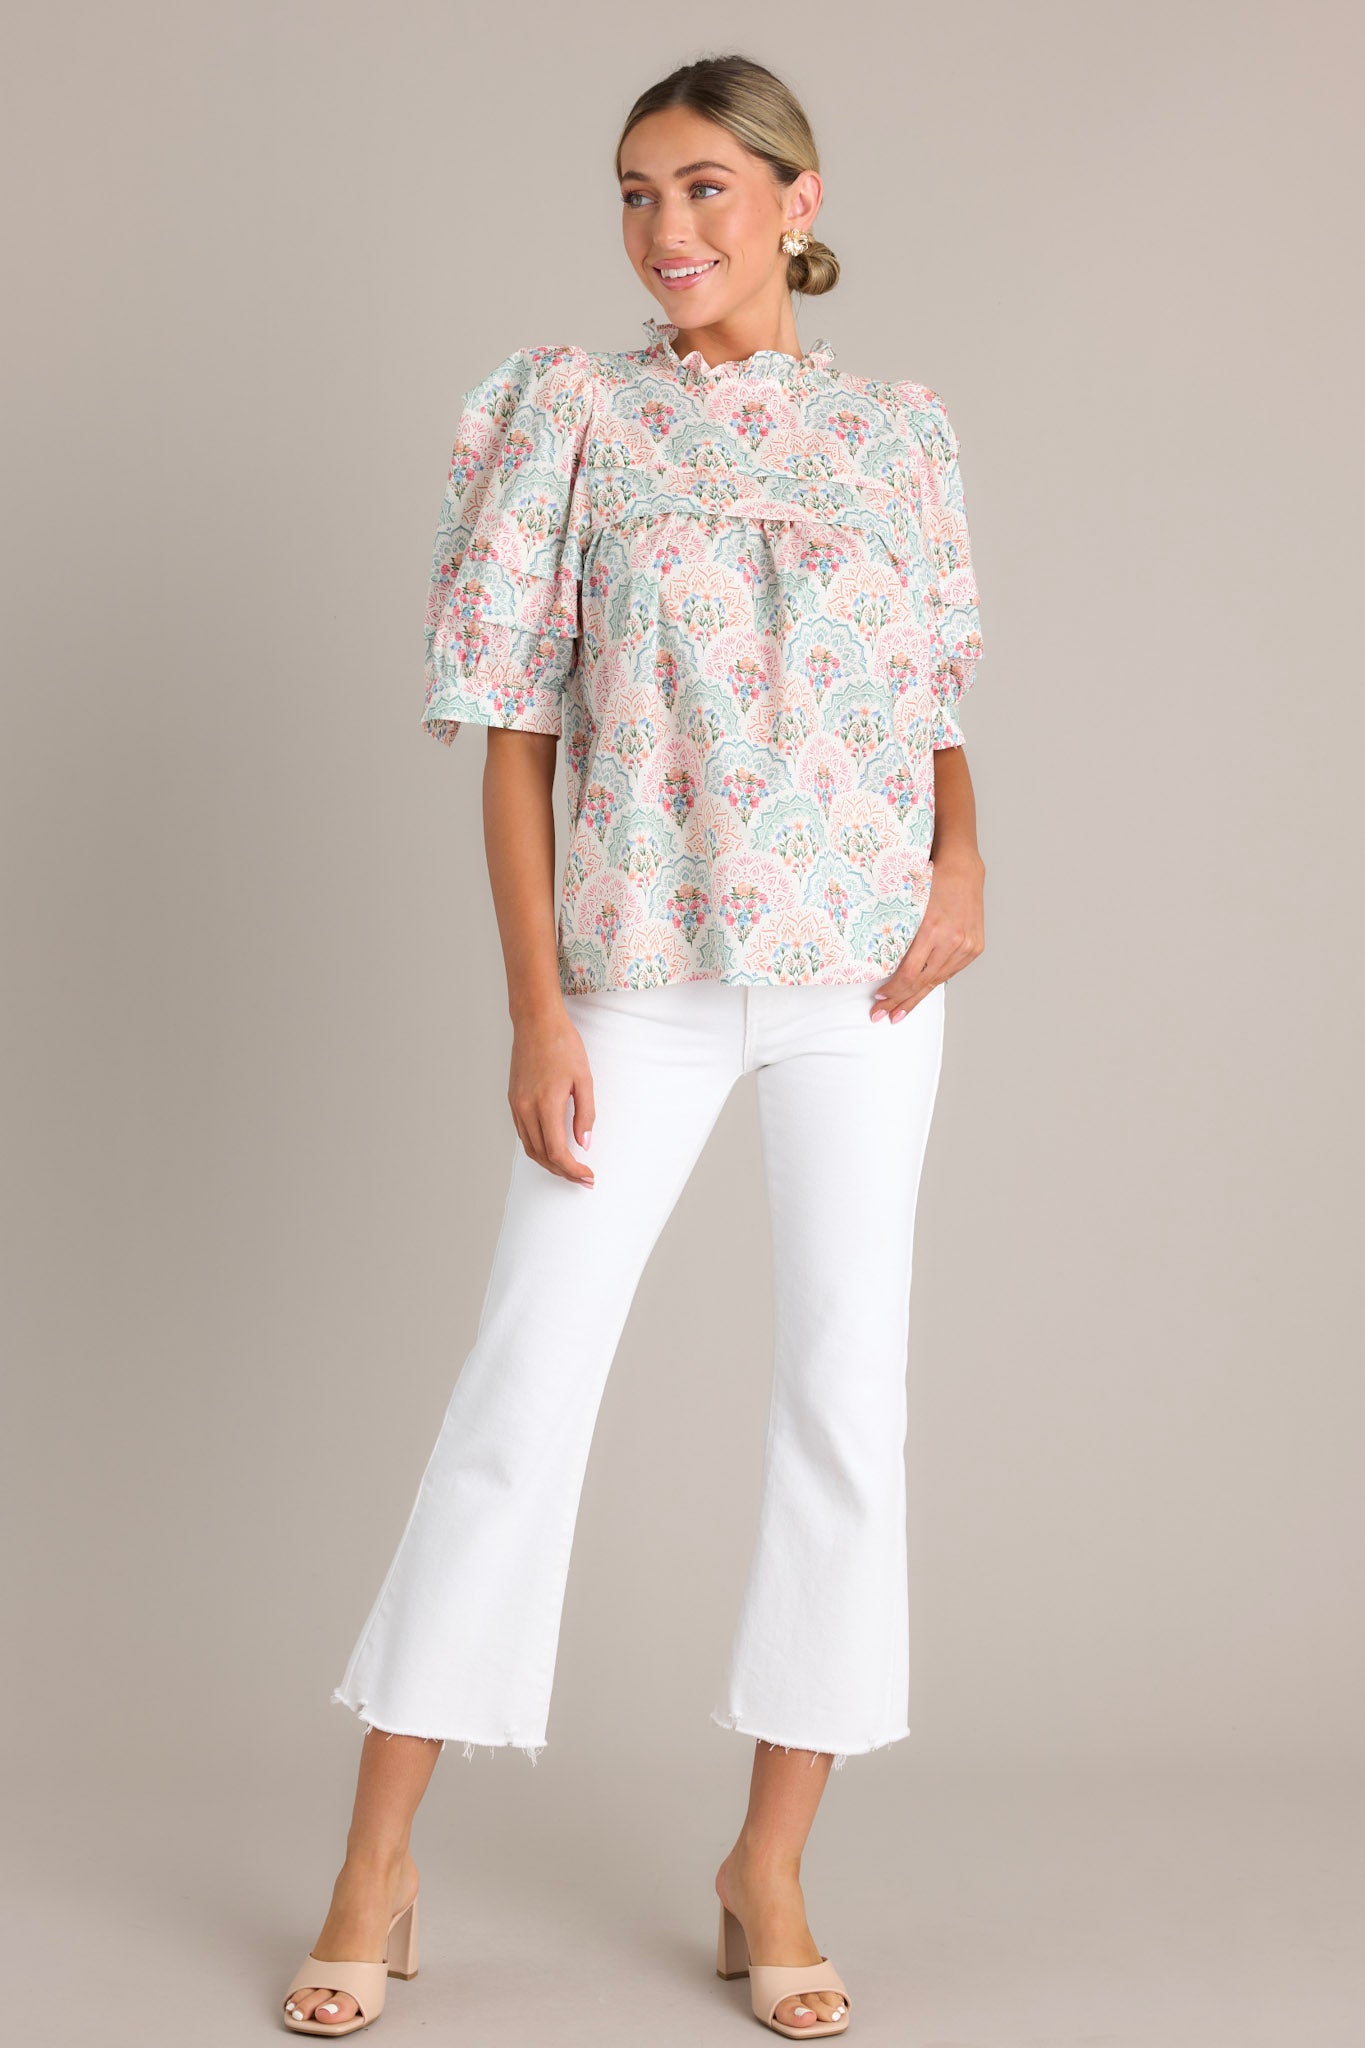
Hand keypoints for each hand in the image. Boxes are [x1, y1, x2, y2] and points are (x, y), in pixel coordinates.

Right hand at [508, 1006, 596, 1185]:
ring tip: (569, 1167)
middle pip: (541, 1156)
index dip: (573, 1170)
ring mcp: (516, 1105)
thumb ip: (585, 1115)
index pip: (557, 1152)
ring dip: (549, 1163)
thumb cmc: (564, 1046)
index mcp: (546, 1104)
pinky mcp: (513, 1100)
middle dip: (563, 1172)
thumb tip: (584, 1145)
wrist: (536, 1022)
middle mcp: (526, 1108)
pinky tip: (552, 1147)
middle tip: (583, 1178)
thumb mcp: (584, 1079)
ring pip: (530, 1147)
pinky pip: (523, 1133)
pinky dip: (537, 1147)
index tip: (588, 1176)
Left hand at [869, 852, 984, 1022]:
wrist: (963, 870)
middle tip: (881, 1015)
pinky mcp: (975, 948)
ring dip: (916, 998)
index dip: (893, 989)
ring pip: (936, 981)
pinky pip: (949, 971)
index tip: (878, 997)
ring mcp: (966, 946)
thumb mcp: (908, 905)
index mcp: (932, 930)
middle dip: (900, 1002)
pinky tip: (920, 993)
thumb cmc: (931, 881)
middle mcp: (952, 941)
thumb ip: (899, 934)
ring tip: (899, 1012)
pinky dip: (933, 982)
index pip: (909, 973)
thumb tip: (881, 964)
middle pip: (922, 982)